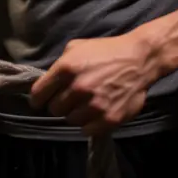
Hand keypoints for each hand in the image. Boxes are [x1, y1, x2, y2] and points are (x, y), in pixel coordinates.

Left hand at [29, 33, 155, 136]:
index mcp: (66, 68)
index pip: (38, 94)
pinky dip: (89, 123)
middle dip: (60, 104)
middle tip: (70, 98)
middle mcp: (78, 87)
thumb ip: (61, 63)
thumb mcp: (78, 47)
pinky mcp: (108, 119)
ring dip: (75, 113)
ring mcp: (94, 105)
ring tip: (85, 104)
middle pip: (54, 109)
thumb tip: (48, 80)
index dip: (38, 99)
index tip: (41, 102)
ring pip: (70, 120)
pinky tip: (95, 112)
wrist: (139, 59)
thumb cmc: (107, 51)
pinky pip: (87, 130)